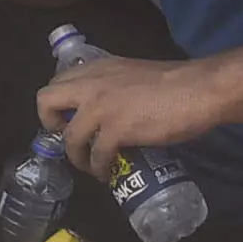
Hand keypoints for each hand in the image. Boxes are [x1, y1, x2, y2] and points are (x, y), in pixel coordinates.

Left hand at [35, 45, 203, 173]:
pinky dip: (98, 169)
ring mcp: (101, 108)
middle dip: (50, 123)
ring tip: (90, 166)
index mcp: (98, 68)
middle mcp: (92, 84)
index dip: (57, 103)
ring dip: (76, 156)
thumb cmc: (174, 82)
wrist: (197, 90)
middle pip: (46, 100)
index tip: (68, 118)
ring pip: (69, 136)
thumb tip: (110, 106)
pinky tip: (107, 173)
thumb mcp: (133, 75)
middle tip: (69, 137)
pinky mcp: (116, 131)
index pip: (58, 81)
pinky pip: (95, 155)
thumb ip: (115, 85)